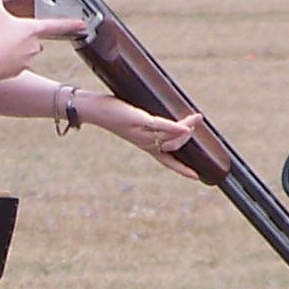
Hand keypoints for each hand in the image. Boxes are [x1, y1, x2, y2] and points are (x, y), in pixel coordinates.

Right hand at [0, 0, 85, 80]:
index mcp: (32, 29)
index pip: (57, 25)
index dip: (72, 24)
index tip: (83, 25)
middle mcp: (34, 45)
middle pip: (36, 40)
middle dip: (26, 37)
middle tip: (9, 35)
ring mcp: (28, 59)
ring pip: (27, 53)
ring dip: (18, 50)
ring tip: (3, 46)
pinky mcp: (19, 71)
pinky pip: (17, 65)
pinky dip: (10, 62)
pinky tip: (0, 58)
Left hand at [87, 95, 207, 178]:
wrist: (93, 110)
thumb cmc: (113, 112)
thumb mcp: (134, 120)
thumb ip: (148, 122)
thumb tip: (158, 119)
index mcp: (144, 145)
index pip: (166, 161)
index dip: (181, 169)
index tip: (196, 177)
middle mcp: (144, 143)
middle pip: (173, 146)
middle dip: (187, 138)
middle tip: (195, 122)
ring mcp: (142, 133)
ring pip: (170, 137)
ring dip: (187, 129)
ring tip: (196, 118)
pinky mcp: (140, 121)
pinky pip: (162, 126)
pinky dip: (175, 127)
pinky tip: (186, 126)